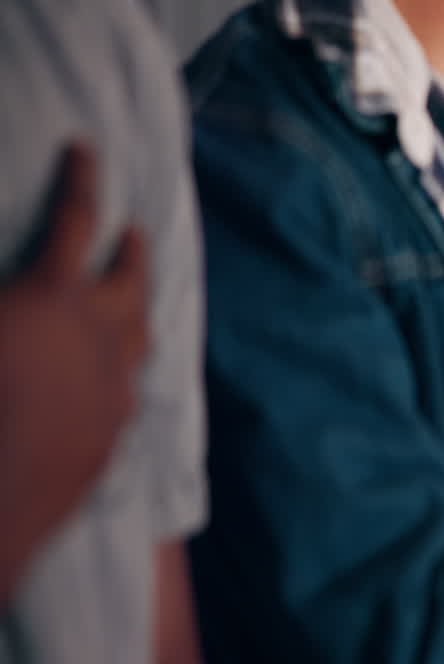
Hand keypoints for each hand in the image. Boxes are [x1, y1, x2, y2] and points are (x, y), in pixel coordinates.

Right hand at [0, 143, 149, 604]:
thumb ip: (2, 296)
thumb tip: (16, 289)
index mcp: (53, 298)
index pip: (75, 219)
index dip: (81, 180)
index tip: (88, 150)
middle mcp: (99, 341)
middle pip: (130, 281)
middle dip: (131, 249)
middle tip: (134, 231)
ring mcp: (112, 396)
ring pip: (140, 340)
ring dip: (137, 309)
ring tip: (134, 299)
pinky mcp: (109, 444)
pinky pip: (128, 394)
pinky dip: (123, 372)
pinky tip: (115, 380)